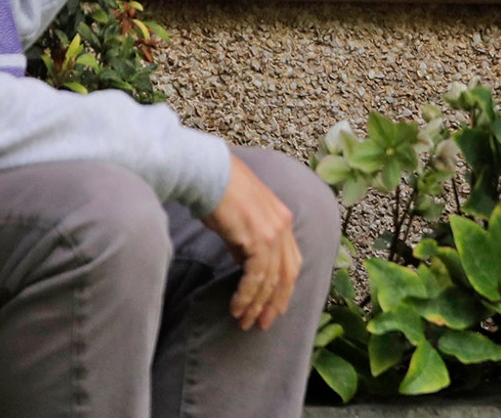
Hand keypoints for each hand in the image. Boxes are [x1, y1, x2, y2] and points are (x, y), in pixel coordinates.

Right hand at [201, 155, 303, 329]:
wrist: (208, 175)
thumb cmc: (219, 196)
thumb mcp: (241, 223)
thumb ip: (248, 245)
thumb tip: (246, 269)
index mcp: (284, 220)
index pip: (292, 262)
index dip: (284, 289)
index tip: (274, 309)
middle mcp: (284, 226)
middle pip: (288, 275)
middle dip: (275, 303)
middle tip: (263, 324)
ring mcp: (273, 231)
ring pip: (271, 279)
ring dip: (257, 304)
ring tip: (244, 321)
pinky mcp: (257, 237)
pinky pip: (256, 275)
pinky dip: (247, 295)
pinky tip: (237, 307)